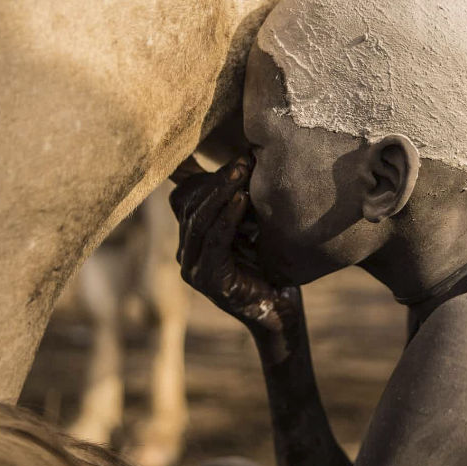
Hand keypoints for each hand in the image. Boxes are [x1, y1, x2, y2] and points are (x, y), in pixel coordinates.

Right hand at [169, 156, 303, 340]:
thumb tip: (248, 157)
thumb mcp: (252, 227)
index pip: (186, 198)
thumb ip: (241, 202)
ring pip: (199, 220)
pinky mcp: (206, 280)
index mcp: (192, 239)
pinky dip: (227, 217)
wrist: (280, 309)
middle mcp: (186, 253)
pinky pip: (213, 240)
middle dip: (218, 180)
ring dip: (222, 192)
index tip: (239, 156)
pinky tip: (243, 199)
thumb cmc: (270, 265)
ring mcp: (192, 268)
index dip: (209, 176)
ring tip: (242, 171)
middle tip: (244, 160)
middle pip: (192, 206)